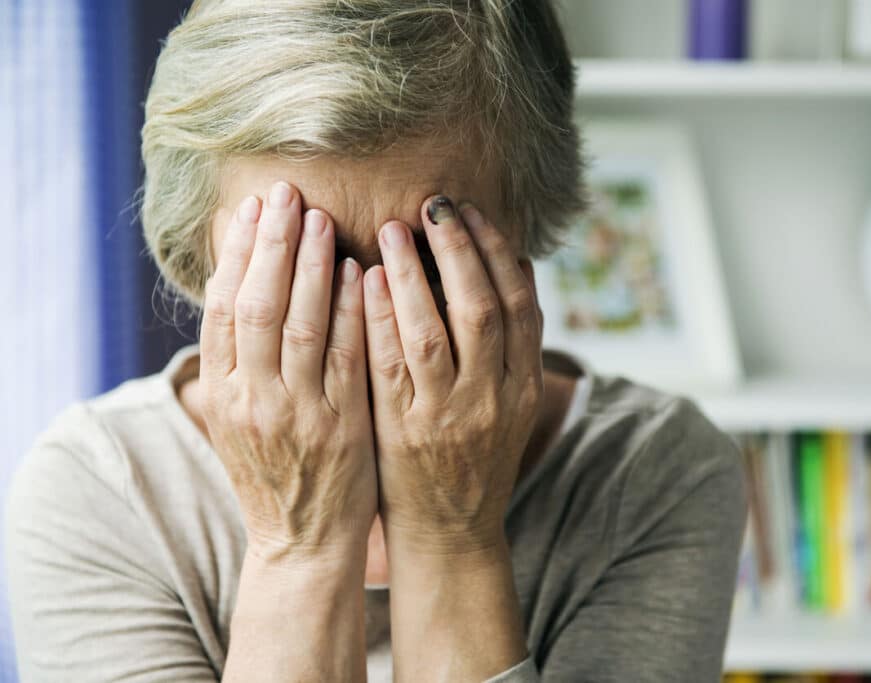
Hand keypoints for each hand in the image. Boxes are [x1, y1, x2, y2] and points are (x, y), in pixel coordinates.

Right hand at [197, 181, 376, 561]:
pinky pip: (345, 358)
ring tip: (320, 219)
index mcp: (225, 394)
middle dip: (271, 245)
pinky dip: (349, 312)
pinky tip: (359, 273)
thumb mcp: (240, 420)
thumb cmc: (275, 473)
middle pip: (256, 306)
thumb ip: (238, 363)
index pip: (222, 310)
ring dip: (309, 267)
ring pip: (299, 325)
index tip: (251, 209)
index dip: (236, 255)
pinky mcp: (340, 426)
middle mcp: (253, 400)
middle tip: (286, 193)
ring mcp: (297, 414)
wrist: (303, 543)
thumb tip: (237, 290)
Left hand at [363, 196, 543, 554]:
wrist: (449, 531)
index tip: (475, 213)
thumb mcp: (509, 403)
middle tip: (436, 203)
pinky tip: (364, 279)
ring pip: (433, 331)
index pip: (521, 306)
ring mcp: (448, 415)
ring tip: (395, 227)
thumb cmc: (474, 457)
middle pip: (482, 308)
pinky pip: (389, 365)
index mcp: (523, 386)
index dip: (499, 254)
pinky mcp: (403, 431)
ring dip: (413, 273)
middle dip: (460, 249)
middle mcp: (492, 398)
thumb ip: (510, 343)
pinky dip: (379, 317)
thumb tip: (512, 266)